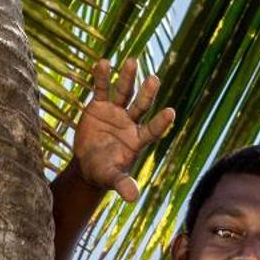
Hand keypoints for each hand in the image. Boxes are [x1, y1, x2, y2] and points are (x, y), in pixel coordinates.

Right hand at [55, 57, 175, 202]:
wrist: (88, 164)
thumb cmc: (104, 172)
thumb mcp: (112, 179)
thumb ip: (123, 185)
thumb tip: (132, 198)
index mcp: (137, 140)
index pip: (152, 129)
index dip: (160, 122)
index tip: (171, 112)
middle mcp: (130, 122)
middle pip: (141, 106)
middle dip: (147, 94)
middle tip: (154, 79)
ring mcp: (115, 112)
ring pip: (123, 92)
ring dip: (127, 78)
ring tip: (132, 61)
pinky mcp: (99, 105)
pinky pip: (101, 89)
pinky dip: (102, 77)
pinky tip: (103, 62)